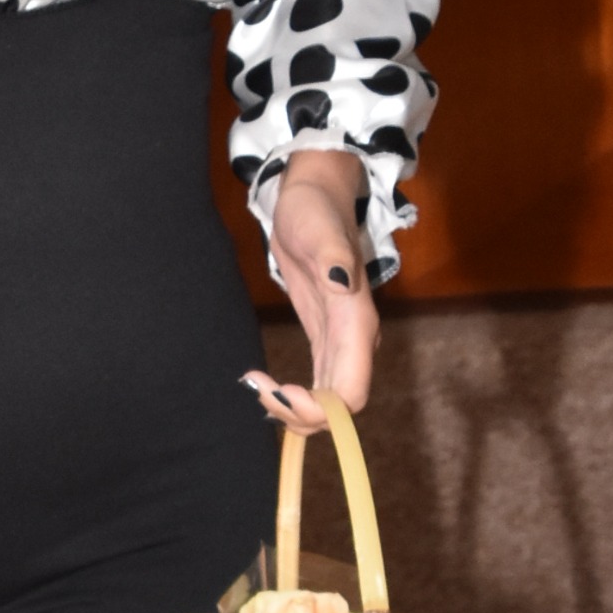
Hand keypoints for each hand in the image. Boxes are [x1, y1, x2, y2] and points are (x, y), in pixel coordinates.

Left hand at [247, 153, 377, 430]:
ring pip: (330, 401)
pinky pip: (319, 385)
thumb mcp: (318, 230)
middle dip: (301, 414)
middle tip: (257, 391)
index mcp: (356, 323)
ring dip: (295, 410)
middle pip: (340, 406)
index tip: (280, 393)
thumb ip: (332, 258)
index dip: (320, 409)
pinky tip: (266, 388)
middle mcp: (355, 340)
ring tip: (256, 387)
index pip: (351, 392)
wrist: (315, 198)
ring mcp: (342, 342)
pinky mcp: (327, 339)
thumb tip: (342, 281)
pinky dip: (294, 397)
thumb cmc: (316, 211)